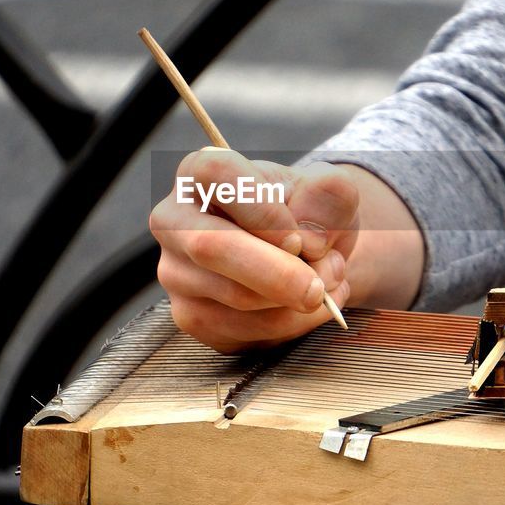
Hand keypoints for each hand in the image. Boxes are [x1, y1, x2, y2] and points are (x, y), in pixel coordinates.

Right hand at [149, 148, 359, 352]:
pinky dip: (290, 324)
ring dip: (295, 299)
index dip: (262, 209)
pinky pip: (242, 331)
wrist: (305, 253)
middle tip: (320, 287)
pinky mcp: (191, 317)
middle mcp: (174, 220)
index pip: (217, 176)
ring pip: (236, 297)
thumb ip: (329, 194)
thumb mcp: (329, 190)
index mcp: (200, 173)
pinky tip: (309, 308)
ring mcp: (176, 272)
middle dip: (278, 274)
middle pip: (212, 247)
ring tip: (328, 281)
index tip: (298, 238)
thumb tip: (308, 239)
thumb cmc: (306, 213)